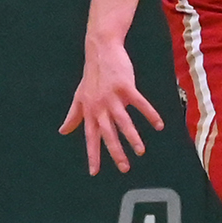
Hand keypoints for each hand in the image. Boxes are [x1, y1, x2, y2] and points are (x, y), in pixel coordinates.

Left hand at [59, 35, 163, 174]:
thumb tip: (62, 131)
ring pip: (123, 121)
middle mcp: (100, 106)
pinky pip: (140, 103)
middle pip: (108, 134)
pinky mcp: (125, 86)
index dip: (93, 154)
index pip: (90, 137)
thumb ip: (73, 115)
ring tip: (141, 151)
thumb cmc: (91, 75)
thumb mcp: (79, 96)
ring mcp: (113, 96)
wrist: (100, 49)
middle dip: (116, 152)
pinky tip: (159, 125)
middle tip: (125, 168)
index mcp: (89, 111)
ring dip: (133, 137)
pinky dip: (150, 114)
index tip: (94, 172)